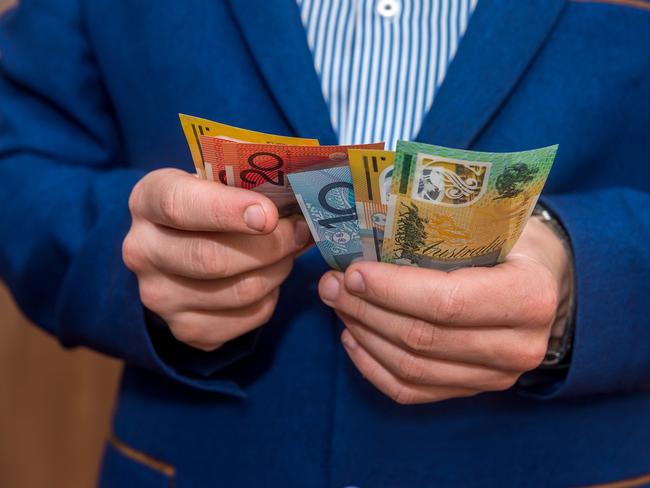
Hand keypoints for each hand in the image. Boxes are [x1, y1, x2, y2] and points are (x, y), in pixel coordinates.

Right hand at [123, 168, 310, 350]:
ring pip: (239, 292)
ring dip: (278, 270)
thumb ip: (246, 186)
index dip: (227, 210)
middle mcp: (142, 251)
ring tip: (288, 252)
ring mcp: (160, 296)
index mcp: (148, 200)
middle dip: (270, 246)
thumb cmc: (209, 205)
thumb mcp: (215, 181)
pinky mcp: (185, 328)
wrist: (179, 249)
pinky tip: (269, 276)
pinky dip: (271, 297)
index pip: (179, 206)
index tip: (268, 215)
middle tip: (298, 232)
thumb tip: (302, 200)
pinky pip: (248, 317)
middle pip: (212, 259)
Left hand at [318, 217, 570, 403]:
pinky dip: (373, 368)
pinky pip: (413, 391)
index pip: (446, 302)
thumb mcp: (493, 221)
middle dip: (366, 310)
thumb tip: (367, 222)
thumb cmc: (513, 242)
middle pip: (422, 338)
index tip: (352, 272)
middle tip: (331, 285)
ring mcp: (496, 376)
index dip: (391, 290)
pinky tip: (352, 339)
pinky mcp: (474, 390)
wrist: (546, 282)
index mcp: (528, 295)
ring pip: (412, 368)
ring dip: (364, 335)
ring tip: (337, 305)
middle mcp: (518, 346)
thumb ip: (444, 226)